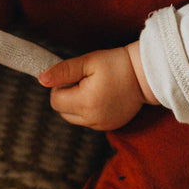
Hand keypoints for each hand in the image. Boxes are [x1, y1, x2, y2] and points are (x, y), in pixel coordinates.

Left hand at [38, 43, 157, 130]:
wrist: (146, 74)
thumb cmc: (116, 64)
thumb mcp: (88, 62)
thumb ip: (62, 71)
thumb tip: (41, 79)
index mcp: (85, 102)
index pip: (55, 100)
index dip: (60, 86)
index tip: (75, 77)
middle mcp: (92, 119)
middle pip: (62, 111)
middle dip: (67, 96)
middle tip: (84, 82)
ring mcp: (102, 125)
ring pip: (73, 118)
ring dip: (76, 104)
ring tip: (93, 89)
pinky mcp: (109, 127)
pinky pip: (87, 121)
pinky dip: (88, 111)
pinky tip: (101, 97)